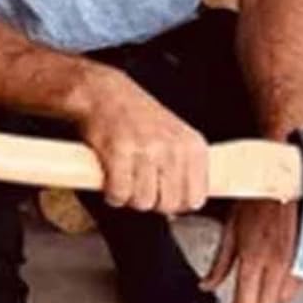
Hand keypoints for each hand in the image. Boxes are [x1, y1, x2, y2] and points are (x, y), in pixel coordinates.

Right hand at [76, 69, 209, 214]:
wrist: (107, 94)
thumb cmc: (140, 119)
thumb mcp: (176, 139)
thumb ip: (184, 171)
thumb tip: (182, 208)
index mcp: (193, 146)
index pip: (196, 199)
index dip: (176, 204)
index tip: (164, 196)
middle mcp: (174, 148)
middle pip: (168, 204)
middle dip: (152, 202)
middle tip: (141, 186)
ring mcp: (147, 149)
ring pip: (143, 202)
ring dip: (130, 197)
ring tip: (126, 178)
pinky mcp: (119, 152)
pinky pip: (119, 194)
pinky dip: (112, 193)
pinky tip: (111, 178)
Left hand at [202, 199, 302, 302]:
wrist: (291, 178)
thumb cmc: (260, 195)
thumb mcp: (231, 225)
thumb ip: (220, 262)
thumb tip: (207, 285)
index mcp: (254, 257)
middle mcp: (278, 263)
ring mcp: (298, 261)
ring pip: (284, 299)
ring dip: (270, 300)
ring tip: (259, 291)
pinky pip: (300, 285)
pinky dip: (288, 287)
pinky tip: (278, 278)